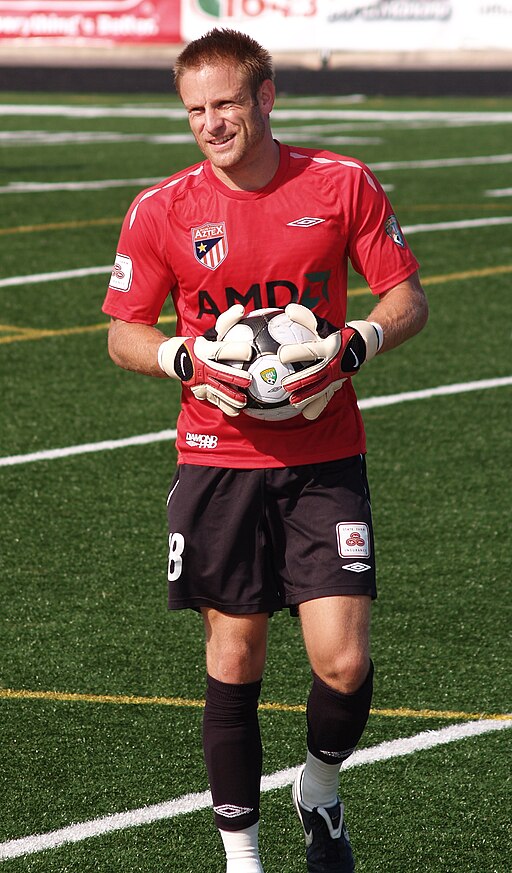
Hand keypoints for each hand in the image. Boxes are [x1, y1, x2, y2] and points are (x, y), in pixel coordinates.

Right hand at [158, 305, 252, 416]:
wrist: (174, 360)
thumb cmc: (200, 344)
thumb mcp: (211, 332)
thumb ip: (227, 321)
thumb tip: (241, 309)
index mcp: (204, 350)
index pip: (220, 350)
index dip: (235, 351)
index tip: (250, 352)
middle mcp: (201, 366)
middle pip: (219, 373)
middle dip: (234, 377)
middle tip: (249, 380)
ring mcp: (200, 381)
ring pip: (216, 390)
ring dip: (230, 397)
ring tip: (244, 402)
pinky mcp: (200, 392)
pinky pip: (214, 401)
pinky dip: (225, 406)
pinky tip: (237, 410)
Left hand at [278, 305, 380, 419]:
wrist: (361, 345)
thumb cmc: (335, 333)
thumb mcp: (322, 324)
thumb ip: (305, 318)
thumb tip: (288, 309)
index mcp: (328, 348)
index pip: (310, 351)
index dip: (296, 353)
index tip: (281, 355)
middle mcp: (333, 364)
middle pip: (315, 374)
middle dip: (301, 381)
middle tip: (285, 385)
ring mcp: (336, 376)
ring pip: (321, 389)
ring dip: (307, 397)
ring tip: (292, 403)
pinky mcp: (337, 385)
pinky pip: (327, 397)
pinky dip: (318, 406)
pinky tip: (307, 415)